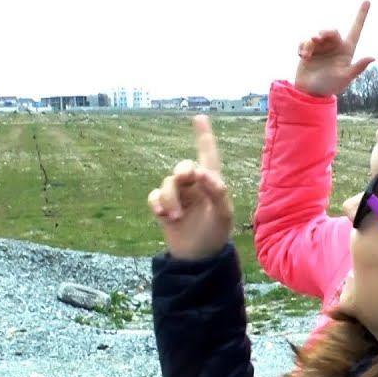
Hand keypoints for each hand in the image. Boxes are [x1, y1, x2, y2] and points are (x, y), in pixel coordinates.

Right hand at [148, 116, 233, 259]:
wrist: (198, 258)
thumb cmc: (215, 234)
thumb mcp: (223, 214)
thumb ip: (217, 191)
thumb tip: (200, 172)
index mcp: (212, 183)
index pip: (208, 155)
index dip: (204, 136)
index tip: (199, 117)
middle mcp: (194, 186)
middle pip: (183, 166)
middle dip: (183, 172)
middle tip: (186, 178)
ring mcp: (178, 196)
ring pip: (167, 183)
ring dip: (171, 198)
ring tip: (177, 217)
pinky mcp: (163, 207)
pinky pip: (154, 196)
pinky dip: (157, 203)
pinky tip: (163, 215)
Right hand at [294, 1, 373, 97]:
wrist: (310, 92)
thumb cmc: (330, 86)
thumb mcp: (345, 77)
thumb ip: (358, 67)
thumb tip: (373, 57)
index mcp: (346, 50)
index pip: (356, 30)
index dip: (361, 15)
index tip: (368, 1)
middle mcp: (334, 46)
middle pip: (331, 31)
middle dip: (325, 32)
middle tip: (318, 37)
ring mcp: (321, 48)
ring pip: (316, 36)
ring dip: (310, 43)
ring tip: (306, 55)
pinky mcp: (309, 50)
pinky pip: (305, 41)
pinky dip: (303, 46)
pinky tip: (302, 56)